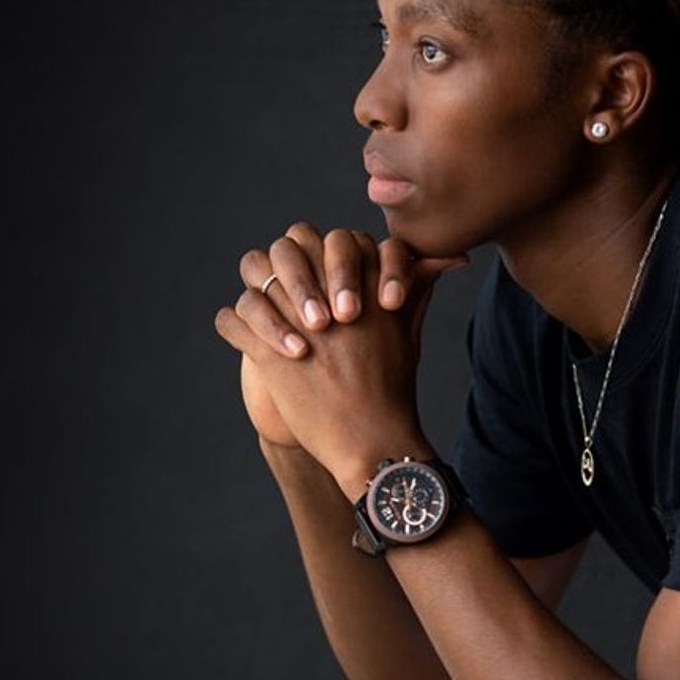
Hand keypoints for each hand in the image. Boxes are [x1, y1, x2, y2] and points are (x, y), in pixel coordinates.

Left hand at [214, 224, 466, 491]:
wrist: (372, 440)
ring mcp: (295, 321)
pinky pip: (232, 321)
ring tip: (263, 311)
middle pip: (290, 245)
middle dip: (289, 264)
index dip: (327, 256)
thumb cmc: (393, 389)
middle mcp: (326, 295)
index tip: (333, 287)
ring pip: (255, 277)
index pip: (335, 239)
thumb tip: (447, 259)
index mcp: (362, 285)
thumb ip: (418, 287)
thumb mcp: (409, 332)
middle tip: (295, 295)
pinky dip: (233, 325)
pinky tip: (244, 335)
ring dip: (257, 291)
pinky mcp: (269, 352)